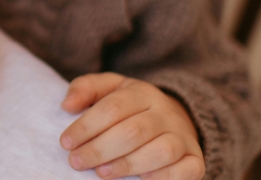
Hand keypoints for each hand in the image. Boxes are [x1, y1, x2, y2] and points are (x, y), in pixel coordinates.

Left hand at [59, 73, 203, 179]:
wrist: (175, 118)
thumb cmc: (130, 107)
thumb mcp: (108, 89)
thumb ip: (85, 89)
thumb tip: (67, 105)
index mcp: (142, 92)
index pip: (113, 108)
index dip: (86, 126)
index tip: (65, 142)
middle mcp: (166, 113)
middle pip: (133, 131)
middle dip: (100, 149)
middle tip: (76, 162)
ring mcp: (183, 136)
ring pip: (160, 151)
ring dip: (127, 165)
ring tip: (101, 173)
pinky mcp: (195, 159)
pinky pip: (186, 170)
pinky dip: (164, 178)